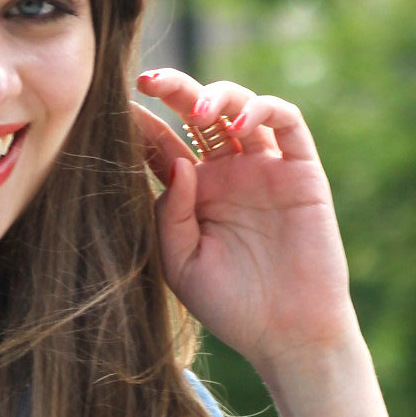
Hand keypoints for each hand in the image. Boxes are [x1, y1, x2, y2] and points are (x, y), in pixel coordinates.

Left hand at [133, 68, 411, 416]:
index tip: (114, 112)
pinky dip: (263, 109)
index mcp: (194, 194)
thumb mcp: (181, 265)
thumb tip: (177, 163)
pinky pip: (286, 122)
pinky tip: (239, 125)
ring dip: (219, 94)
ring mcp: (265, 168)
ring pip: (241, 106)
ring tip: (199, 108)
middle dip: (175, 90)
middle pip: (198, 114)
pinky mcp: (301, 170)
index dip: (141, 124)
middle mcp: (228, 173)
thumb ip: (169, 216)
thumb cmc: (231, 307)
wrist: (288, 335)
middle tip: (149, 81)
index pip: (163, 145)